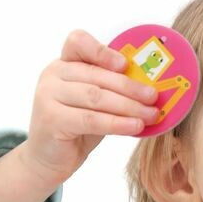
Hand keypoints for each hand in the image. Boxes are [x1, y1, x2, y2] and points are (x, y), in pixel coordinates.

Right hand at [23, 29, 161, 185]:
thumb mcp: (95, 103)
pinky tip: (136, 127)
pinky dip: (117, 123)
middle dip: (130, 87)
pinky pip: (91, 119)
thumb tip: (150, 89)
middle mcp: (53, 75)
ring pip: (96, 97)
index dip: (103, 51)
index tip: (126, 64)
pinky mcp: (51, 119)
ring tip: (151, 114)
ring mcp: (48, 96)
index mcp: (64, 63)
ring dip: (129, 106)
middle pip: (96, 75)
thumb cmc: (78, 127)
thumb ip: (111, 90)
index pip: (78, 42)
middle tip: (154, 97)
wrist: (50, 158)